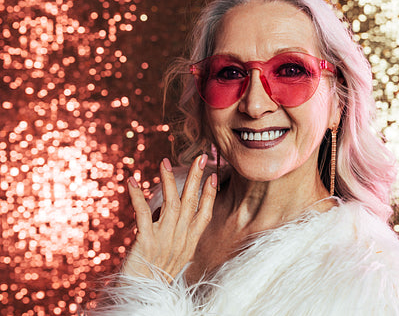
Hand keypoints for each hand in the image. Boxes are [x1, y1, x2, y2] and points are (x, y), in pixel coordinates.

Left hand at [122, 154, 216, 282]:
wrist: (142, 295)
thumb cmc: (155, 274)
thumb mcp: (172, 253)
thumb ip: (172, 230)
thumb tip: (164, 208)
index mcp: (190, 243)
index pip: (205, 214)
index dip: (210, 194)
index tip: (213, 175)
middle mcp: (181, 240)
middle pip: (191, 203)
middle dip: (197, 178)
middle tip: (201, 157)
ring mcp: (165, 241)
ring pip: (172, 204)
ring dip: (169, 181)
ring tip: (166, 161)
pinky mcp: (147, 242)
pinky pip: (144, 214)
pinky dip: (137, 196)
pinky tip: (132, 181)